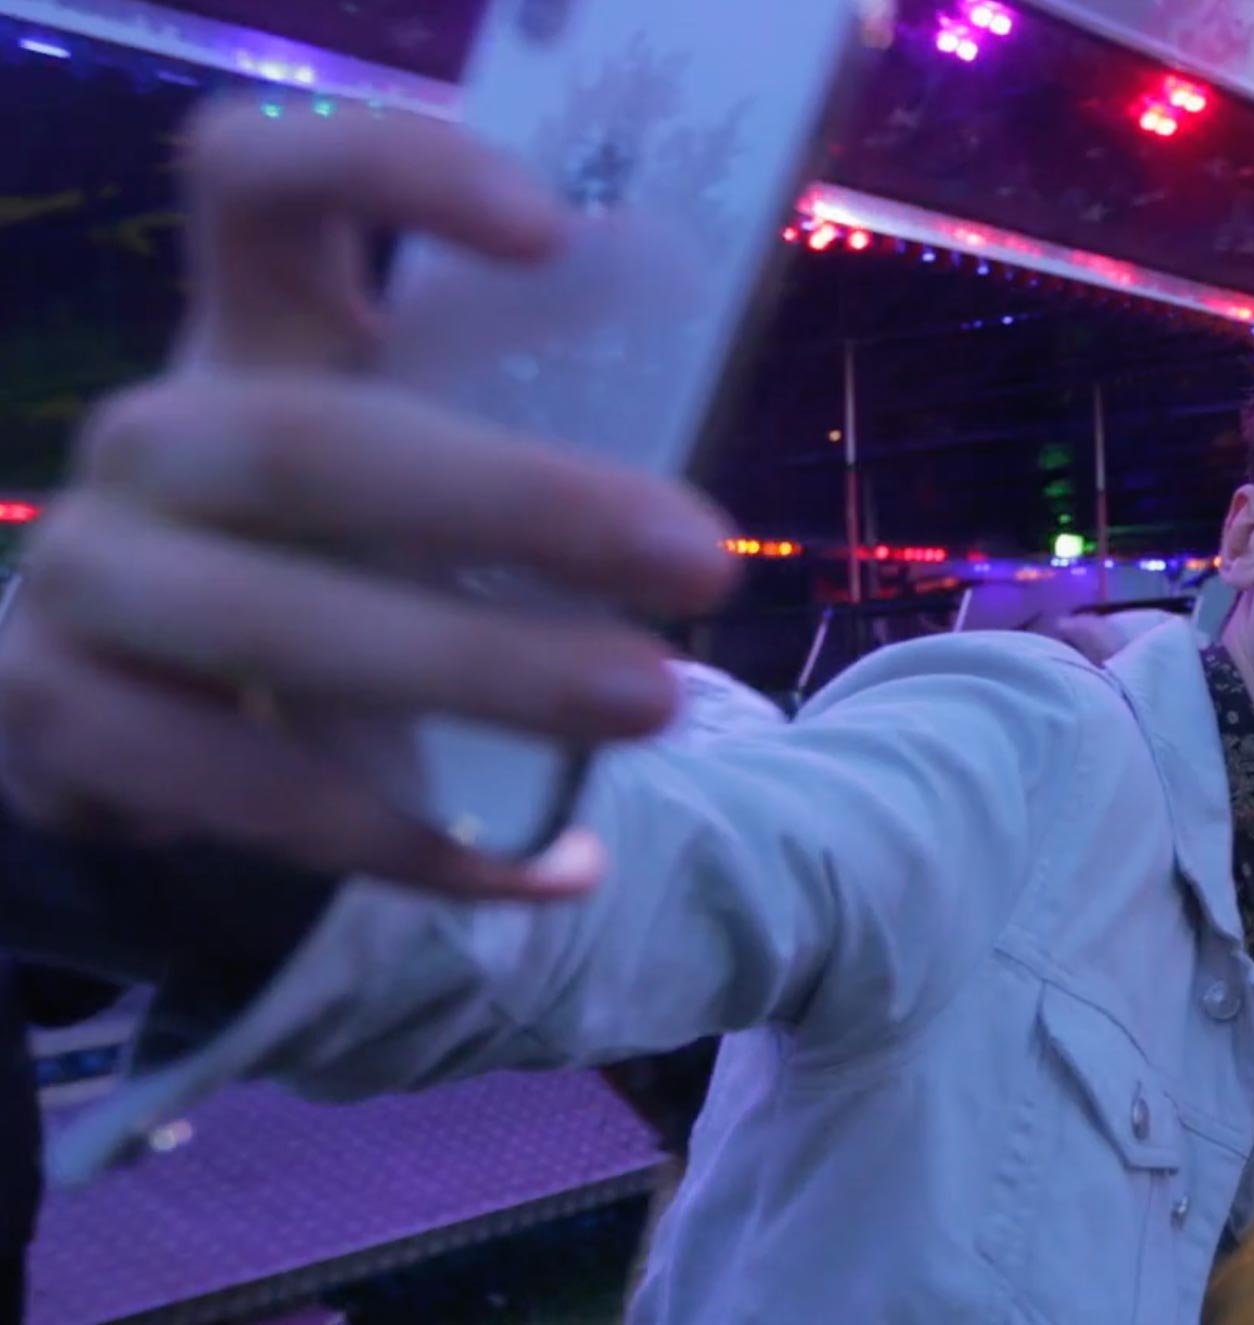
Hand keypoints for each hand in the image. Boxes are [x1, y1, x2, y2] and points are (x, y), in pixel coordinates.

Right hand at [0, 103, 740, 898]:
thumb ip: (505, 457)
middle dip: (520, 505)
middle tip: (703, 559)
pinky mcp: (62, 722)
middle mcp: (153, 438)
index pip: (260, 179)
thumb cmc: (336, 563)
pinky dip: (424, 840)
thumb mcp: (412, 483)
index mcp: (250, 331)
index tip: (551, 231)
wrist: (148, 716)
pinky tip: (555, 866)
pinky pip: (260, 793)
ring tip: (652, 705)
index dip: (388, 172)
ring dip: (481, 671)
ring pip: (276, 627)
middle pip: (310, 444)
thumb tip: (689, 523)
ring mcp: (87, 579)